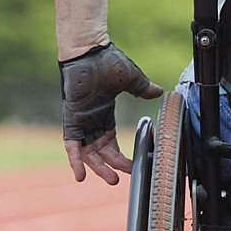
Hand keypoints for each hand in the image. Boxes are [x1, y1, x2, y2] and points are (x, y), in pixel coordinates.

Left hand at [60, 43, 163, 183]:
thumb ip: (143, 89)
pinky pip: (71, 144)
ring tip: (112, 180)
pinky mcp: (71, 119)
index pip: (110, 142)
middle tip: (120, 180)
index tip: (133, 165)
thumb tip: (158, 92)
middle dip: (110, 167)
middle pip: (100, 151)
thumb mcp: (132, 79)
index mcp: (103, 113)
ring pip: (87, 152)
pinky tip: (81, 176)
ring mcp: (80, 120)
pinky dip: (75, 160)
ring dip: (97, 168)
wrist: (89, 49)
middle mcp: (91, 120)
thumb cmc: (108, 60)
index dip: (120, 156)